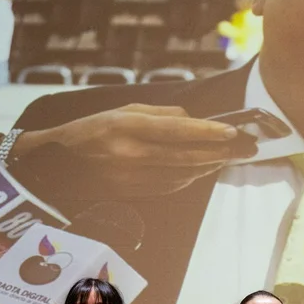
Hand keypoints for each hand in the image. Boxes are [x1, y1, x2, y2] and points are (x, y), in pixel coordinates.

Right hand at [17, 104, 258, 198]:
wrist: (57, 164)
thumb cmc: (90, 130)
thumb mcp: (121, 110)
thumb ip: (160, 114)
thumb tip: (193, 119)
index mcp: (127, 127)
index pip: (178, 130)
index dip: (209, 132)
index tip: (233, 131)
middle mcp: (131, 154)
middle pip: (187, 156)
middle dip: (220, 152)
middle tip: (245, 148)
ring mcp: (132, 177)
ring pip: (182, 174)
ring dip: (209, 167)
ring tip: (228, 157)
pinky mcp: (132, 193)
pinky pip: (170, 186)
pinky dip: (190, 178)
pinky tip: (202, 170)